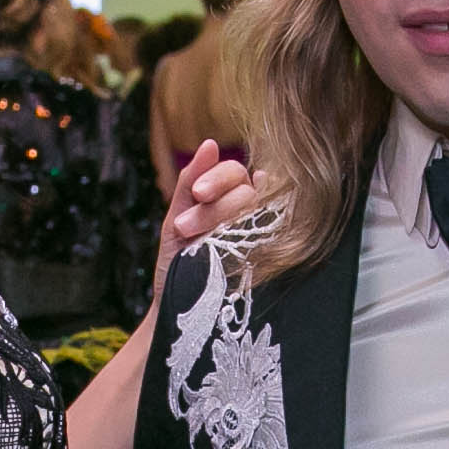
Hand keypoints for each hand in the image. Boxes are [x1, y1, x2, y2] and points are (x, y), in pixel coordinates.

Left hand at [152, 142, 260, 294]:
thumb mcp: (177, 217)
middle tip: (184, 228)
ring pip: (258, 211)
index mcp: (231, 200)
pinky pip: (272, 235)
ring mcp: (263, 237)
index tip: (197, 195)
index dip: (218, 178)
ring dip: (222, 220)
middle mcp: (252, 215)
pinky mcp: (270, 260)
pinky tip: (236, 245)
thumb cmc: (178, 261)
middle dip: (213, 206)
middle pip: (247, 191)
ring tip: (192, 240)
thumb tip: (211, 143)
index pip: (237, 173)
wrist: (176, 306)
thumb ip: (191, 181)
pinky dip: (254, 234)